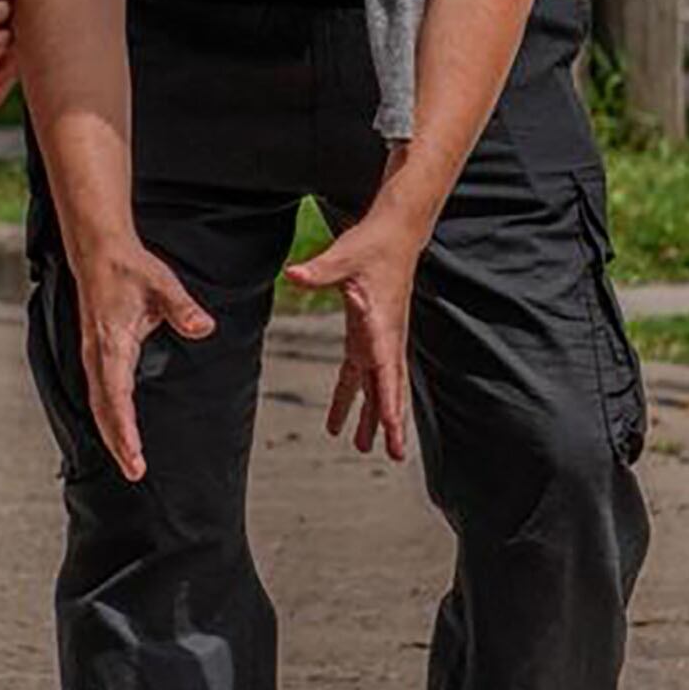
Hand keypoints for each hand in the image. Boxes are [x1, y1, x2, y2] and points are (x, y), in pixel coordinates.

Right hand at [72, 231, 213, 482]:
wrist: (99, 252)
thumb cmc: (129, 268)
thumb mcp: (162, 285)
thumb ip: (183, 309)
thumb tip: (204, 328)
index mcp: (111, 344)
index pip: (117, 396)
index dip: (125, 429)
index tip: (135, 455)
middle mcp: (97, 355)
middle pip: (103, 410)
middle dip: (117, 443)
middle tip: (134, 472)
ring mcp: (94, 356)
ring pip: (99, 404)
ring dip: (112, 434)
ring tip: (129, 461)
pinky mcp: (97, 354)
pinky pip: (100, 393)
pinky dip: (109, 416)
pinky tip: (119, 430)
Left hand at [284, 206, 418, 460]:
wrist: (396, 232)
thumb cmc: (373, 244)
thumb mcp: (345, 255)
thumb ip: (319, 271)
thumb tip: (292, 274)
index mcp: (382, 325)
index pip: (387, 371)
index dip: (391, 402)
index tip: (394, 429)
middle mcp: (385, 338)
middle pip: (389, 388)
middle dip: (392, 422)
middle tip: (395, 456)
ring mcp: (379, 339)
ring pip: (377, 386)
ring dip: (371, 417)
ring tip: (361, 447)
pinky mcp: (368, 334)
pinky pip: (364, 374)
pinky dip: (358, 398)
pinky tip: (346, 420)